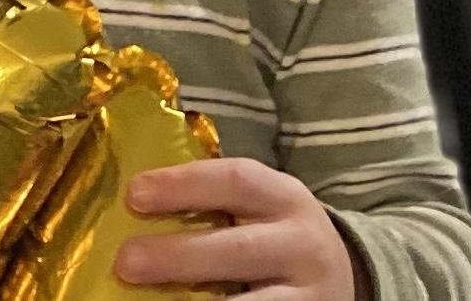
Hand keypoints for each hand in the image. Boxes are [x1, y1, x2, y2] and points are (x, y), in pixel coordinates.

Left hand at [114, 157, 366, 298]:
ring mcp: (310, 297)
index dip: (183, 185)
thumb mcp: (259, 206)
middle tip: (126, 261)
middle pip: (239, 249)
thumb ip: (214, 202)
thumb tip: (132, 203)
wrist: (345, 277)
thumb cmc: (275, 233)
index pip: (235, 181)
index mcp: (285, 197)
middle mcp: (302, 245)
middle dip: (179, 256)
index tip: (134, 194)